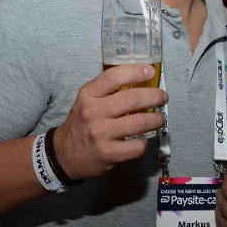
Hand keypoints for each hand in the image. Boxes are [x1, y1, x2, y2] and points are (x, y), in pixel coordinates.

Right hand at [53, 64, 166, 179]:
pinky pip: (137, 146)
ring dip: (156, 119)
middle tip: (162, 97)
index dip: (136, 72)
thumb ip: (108, 90)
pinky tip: (141, 139)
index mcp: (88, 95)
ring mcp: (101, 134)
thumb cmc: (81, 124)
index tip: (150, 71)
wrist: (64, 155)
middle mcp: (93, 112)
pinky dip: (144, 142)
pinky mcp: (109, 153)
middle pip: (133, 98)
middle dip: (155, 96)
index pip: (113, 77)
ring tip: (159, 118)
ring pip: (140, 122)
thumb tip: (140, 79)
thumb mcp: (87, 101)